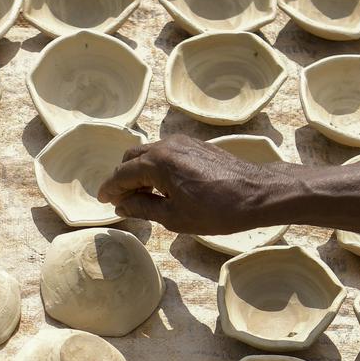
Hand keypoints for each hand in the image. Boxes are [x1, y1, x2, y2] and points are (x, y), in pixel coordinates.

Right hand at [98, 133, 290, 234]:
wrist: (256, 194)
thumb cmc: (216, 210)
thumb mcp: (174, 217)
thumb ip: (143, 208)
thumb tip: (122, 205)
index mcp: (157, 163)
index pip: (121, 174)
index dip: (109, 189)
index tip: (103, 200)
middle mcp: (166, 146)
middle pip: (131, 159)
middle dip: (123, 179)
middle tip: (123, 201)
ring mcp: (182, 143)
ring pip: (148, 154)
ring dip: (139, 173)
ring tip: (142, 197)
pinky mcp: (195, 145)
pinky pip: (165, 153)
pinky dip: (155, 168)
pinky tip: (162, 188)